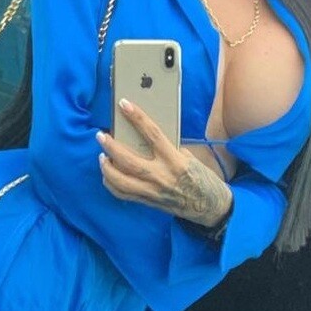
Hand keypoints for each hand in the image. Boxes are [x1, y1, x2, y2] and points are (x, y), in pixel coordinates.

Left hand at [97, 99, 231, 225]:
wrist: (209, 206)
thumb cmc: (200, 177)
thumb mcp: (188, 158)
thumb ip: (168, 149)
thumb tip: (145, 138)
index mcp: (175, 160)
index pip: (152, 134)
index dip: (137, 117)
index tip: (123, 104)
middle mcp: (162, 176)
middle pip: (128, 161)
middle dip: (111, 147)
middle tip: (101, 136)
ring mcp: (153, 191)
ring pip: (121, 181)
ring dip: (106, 168)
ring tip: (102, 156)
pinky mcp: (148, 202)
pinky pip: (123, 194)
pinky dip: (111, 184)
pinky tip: (107, 174)